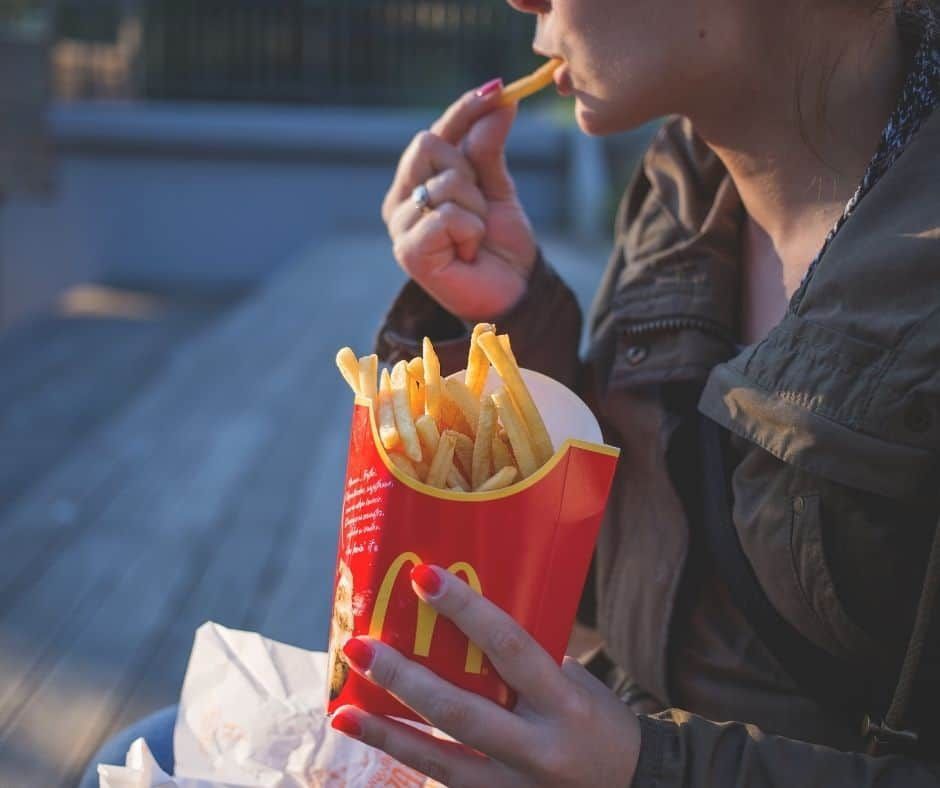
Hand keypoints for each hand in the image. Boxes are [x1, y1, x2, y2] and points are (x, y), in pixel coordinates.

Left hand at [331, 564, 640, 786]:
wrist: (631, 786)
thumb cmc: (598, 720)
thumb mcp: (574, 682)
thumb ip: (524, 659)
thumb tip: (464, 620)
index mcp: (564, 703)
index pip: (510, 647)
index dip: (466, 611)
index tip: (424, 577)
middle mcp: (539, 749)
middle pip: (459, 712)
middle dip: (403, 679)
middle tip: (360, 648)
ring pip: (440, 763)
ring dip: (386, 734)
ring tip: (342, 712)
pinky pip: (447, 784)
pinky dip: (409, 761)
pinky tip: (375, 739)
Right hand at [381, 83, 537, 322]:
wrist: (513, 293)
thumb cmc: (500, 246)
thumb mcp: (498, 189)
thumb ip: (489, 148)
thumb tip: (500, 100)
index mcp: (416, 183)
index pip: (434, 132)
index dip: (463, 109)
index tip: (498, 88)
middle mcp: (400, 202)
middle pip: (428, 144)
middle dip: (469, 171)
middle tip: (480, 208)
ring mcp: (400, 227)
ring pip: (444, 182)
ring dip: (476, 209)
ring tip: (475, 238)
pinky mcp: (408, 252)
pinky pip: (447, 215)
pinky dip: (470, 231)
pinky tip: (468, 253)